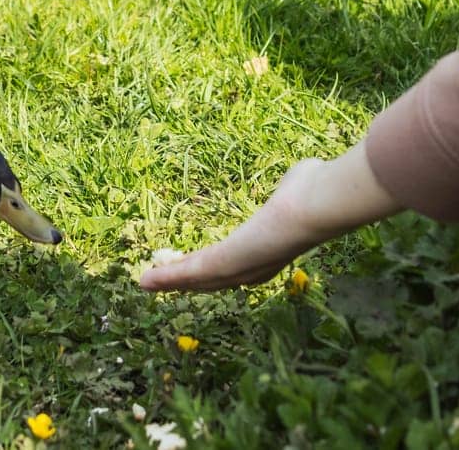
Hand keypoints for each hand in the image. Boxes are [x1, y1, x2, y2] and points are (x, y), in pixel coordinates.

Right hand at [139, 146, 402, 291]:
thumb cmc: (312, 192)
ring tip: (148, 283)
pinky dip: (165, 279)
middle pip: (215, 280)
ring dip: (171, 282)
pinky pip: (187, 273)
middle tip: (166, 281)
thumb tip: (301, 174)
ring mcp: (239, 269)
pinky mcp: (222, 264)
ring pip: (197, 280)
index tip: (206, 265)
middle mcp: (256, 267)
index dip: (222, 269)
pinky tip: (145, 280)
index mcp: (273, 251)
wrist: (312, 206)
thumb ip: (294, 184)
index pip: (243, 266)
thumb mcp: (297, 187)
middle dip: (190, 281)